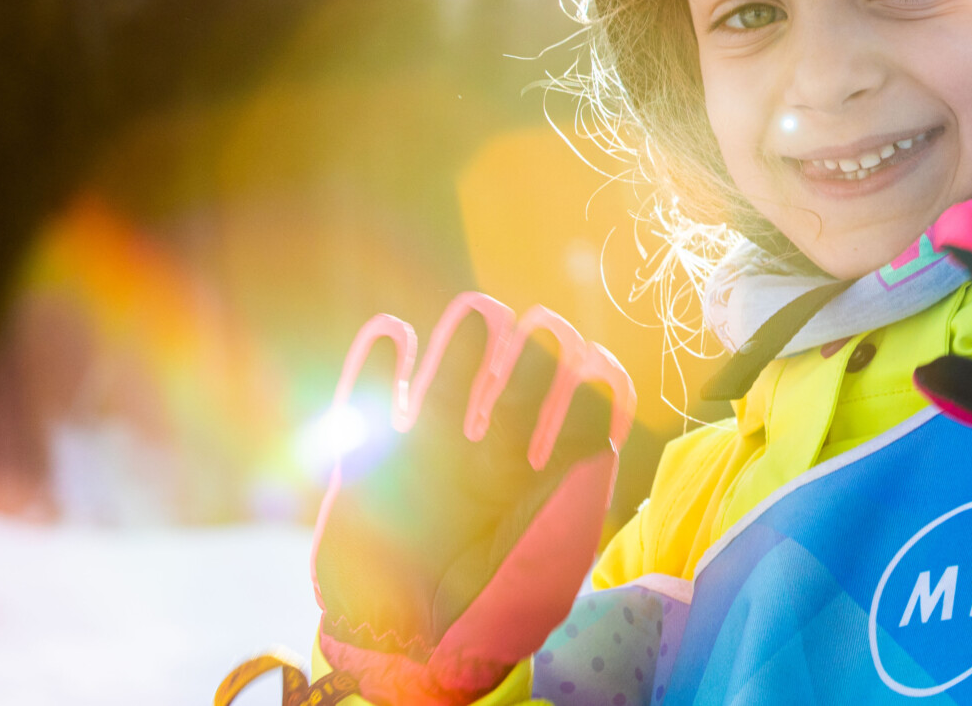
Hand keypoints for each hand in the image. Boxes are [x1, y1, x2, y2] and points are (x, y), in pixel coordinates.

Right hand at [311, 293, 633, 705]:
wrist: (408, 658)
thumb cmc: (488, 618)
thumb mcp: (547, 572)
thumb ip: (573, 508)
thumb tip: (601, 443)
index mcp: (544, 477)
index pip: (579, 410)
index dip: (588, 389)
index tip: (591, 375)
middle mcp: (493, 456)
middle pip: (520, 384)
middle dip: (533, 358)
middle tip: (542, 332)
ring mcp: (432, 453)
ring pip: (451, 380)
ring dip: (465, 347)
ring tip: (479, 313)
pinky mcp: (371, 463)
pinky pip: (371, 402)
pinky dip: (378, 367)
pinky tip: (392, 334)